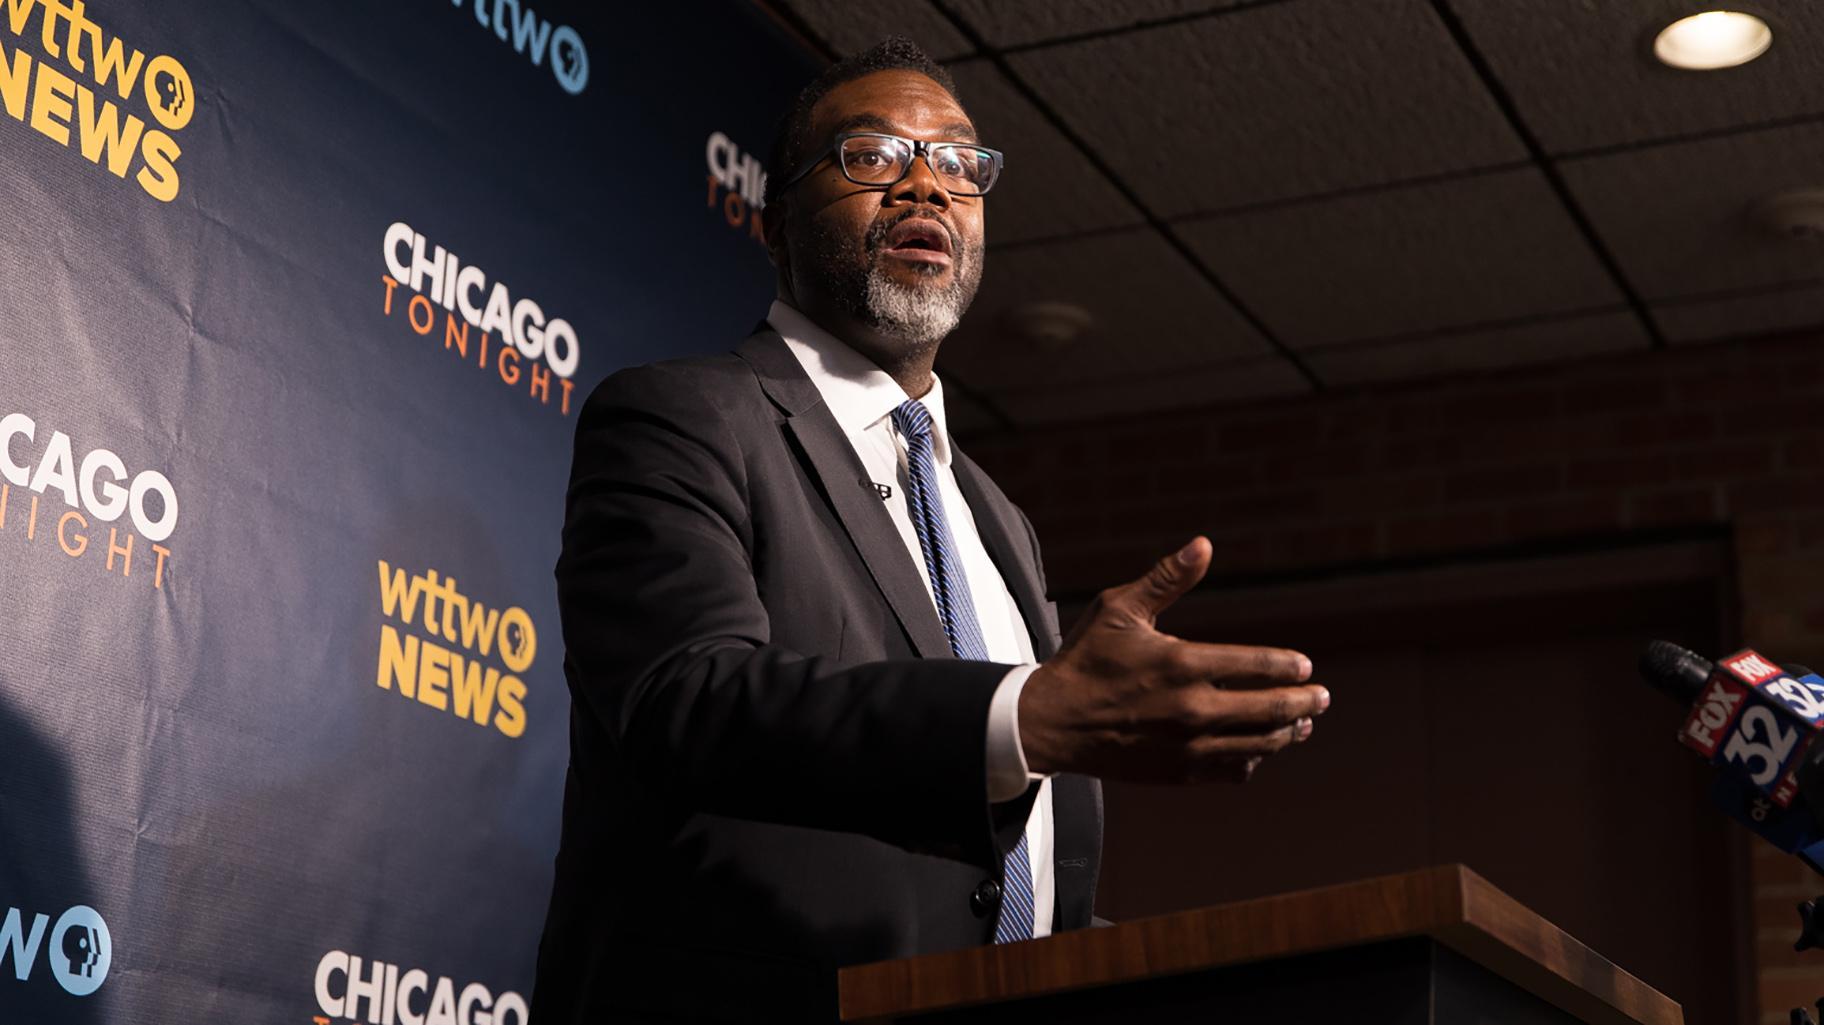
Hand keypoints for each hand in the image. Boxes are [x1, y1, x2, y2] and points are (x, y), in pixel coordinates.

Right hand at [1018, 536, 1328, 782]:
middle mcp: (1193, 709)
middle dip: (1304, 703)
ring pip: (1259, 744)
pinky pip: (1233, 770)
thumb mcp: (1120, 608)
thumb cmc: (1086, 659)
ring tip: (1301, 725)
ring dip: (1287, 733)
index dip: (1289, 666)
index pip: (1259, 665)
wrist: (1053, 722)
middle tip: (1321, 697)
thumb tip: (1204, 544)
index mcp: (1184, 664)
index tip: (1304, 665)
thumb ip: (1167, 579)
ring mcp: (1189, 746)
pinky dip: (1254, 759)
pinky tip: (1259, 748)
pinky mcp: (1179, 772)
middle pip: (1271, 709)